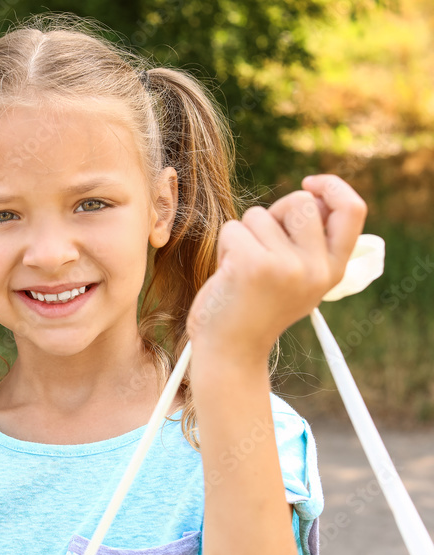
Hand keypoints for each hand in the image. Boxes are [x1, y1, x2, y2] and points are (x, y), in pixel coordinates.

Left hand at [188, 174, 366, 361]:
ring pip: (260, 214)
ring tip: (242, 269)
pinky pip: (234, 228)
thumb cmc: (256, 308)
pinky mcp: (253, 264)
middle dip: (273, 214)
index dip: (333, 187)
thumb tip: (313, 193)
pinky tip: (227, 274)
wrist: (230, 351)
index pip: (352, 211)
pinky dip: (225, 245)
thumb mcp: (298, 278)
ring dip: (244, 235)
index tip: (310, 182)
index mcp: (333, 270)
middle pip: (300, 202)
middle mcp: (316, 268)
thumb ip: (310, 243)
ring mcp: (287, 266)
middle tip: (259, 247)